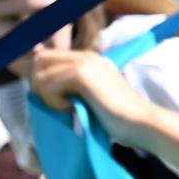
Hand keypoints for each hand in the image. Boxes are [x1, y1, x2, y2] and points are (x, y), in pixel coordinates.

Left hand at [30, 48, 150, 130]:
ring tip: (67, 108)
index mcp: (88, 60)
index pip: (47, 57)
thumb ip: (68, 87)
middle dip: (39, 84)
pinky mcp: (83, 74)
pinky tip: (72, 109)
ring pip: (41, 74)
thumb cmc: (116, 119)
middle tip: (55, 104)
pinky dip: (54, 102)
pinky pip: (49, 85)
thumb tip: (37, 86)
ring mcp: (85, 62)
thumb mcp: (87, 97)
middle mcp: (86, 56)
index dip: (41, 78)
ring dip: (47, 97)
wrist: (141, 123)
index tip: (50, 99)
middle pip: (40, 59)